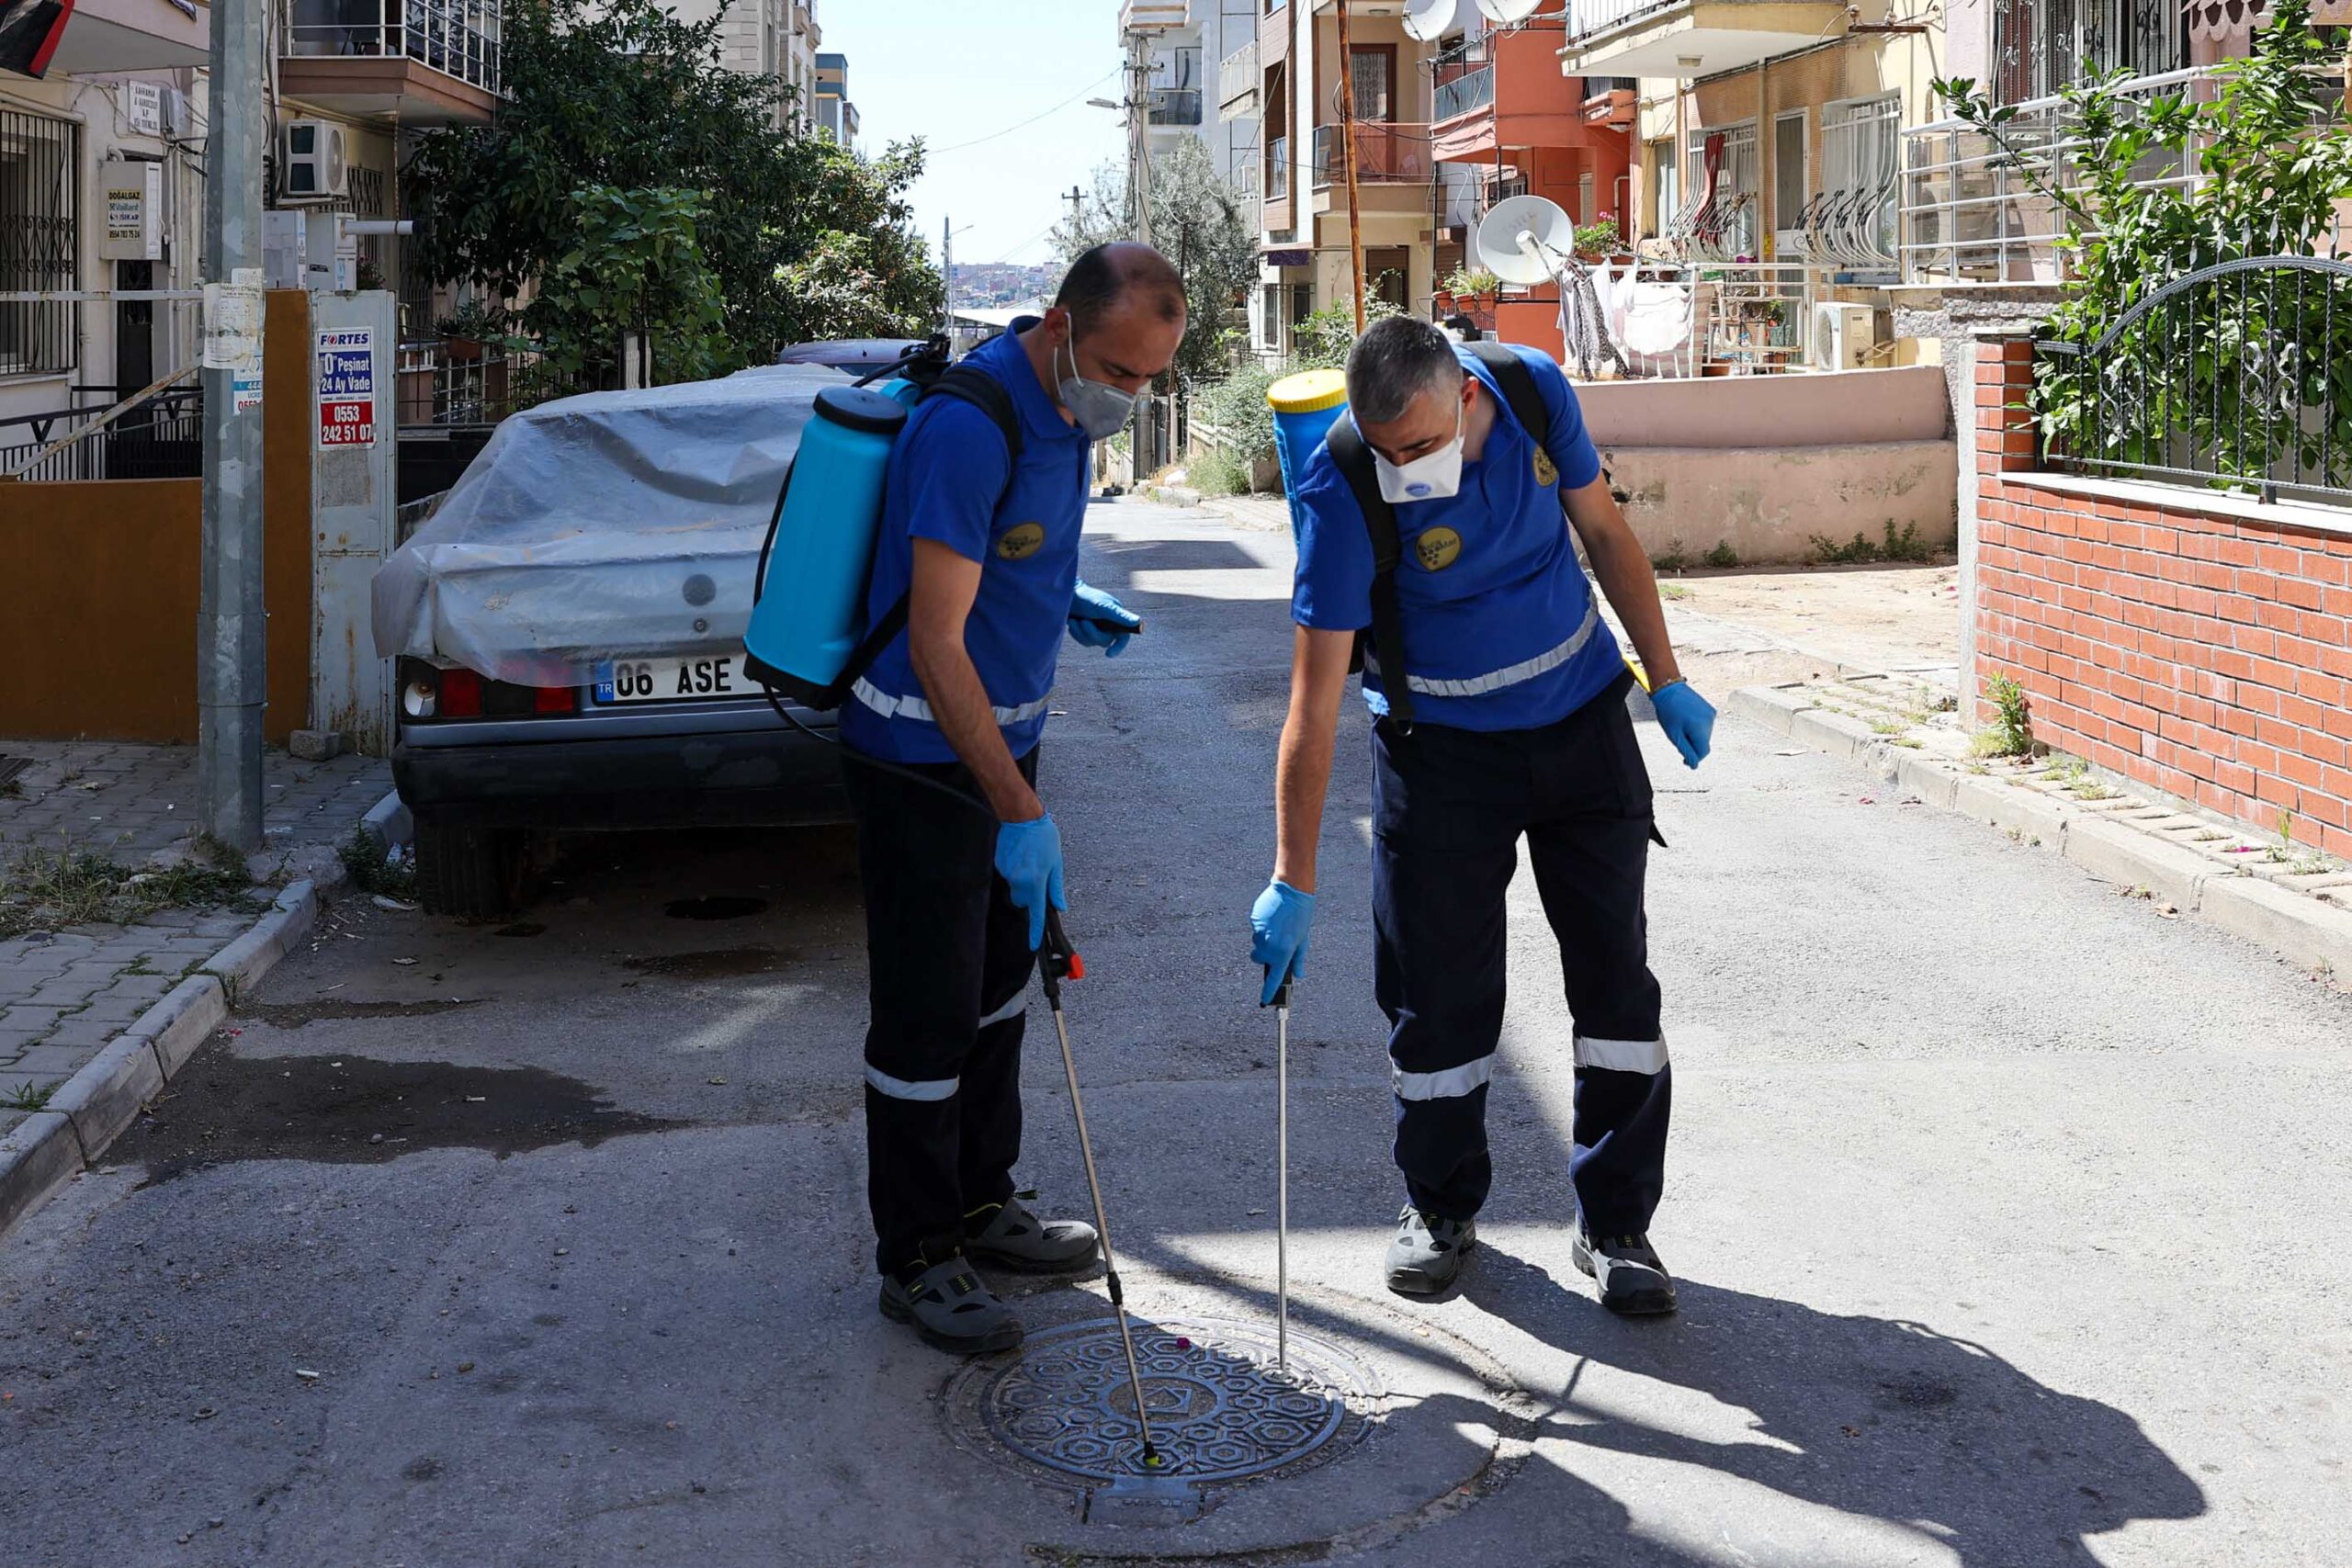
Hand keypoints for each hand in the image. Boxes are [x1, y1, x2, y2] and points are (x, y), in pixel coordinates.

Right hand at [995, 814, 1067, 950]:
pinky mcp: (999, 866)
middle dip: (1030, 894)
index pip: (1036, 914)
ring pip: (1016, 888)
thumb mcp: (1056, 863)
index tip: (1034, 945)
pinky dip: (1015, 870)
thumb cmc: (1043, 837)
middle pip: (1024, 901)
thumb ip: (1056, 888)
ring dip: (1023, 881)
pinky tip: (1020, 856)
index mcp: (1036, 882)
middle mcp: (1019, 882)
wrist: (1021, 817)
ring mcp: (1007, 875)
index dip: (1036, 932)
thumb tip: (1059, 906)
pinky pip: (1009, 876)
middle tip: (1038, 874)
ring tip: (1029, 860)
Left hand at [1067, 580, 1141, 657]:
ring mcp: (1097, 630)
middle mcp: (1109, 626)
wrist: (1068, 595)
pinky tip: (1073, 621)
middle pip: (1105, 641)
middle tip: (1083, 621)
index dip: (1118, 647)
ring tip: (1076, 619)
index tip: (1108, 654)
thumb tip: (1138, 622)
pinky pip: (1083, 641)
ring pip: (1092, 642)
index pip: (1123, 637)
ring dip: (1082, 632)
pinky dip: (1076, 632)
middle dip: (1092, 633)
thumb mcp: (1103, 607)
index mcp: (1117, 619)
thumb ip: (1120, 615)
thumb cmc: (1087, 597)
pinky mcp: (1086, 632)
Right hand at [1249, 879, 1315, 1005]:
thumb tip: (1298, 974)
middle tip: (1276, 943)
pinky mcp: (1254, 921)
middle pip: (1258, 958)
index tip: (1265, 1000)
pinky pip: (1255, 929)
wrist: (1292, 891)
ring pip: (1256, 943)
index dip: (1269, 991)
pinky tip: (1272, 917)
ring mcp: (1259, 933)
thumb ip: (1299, 959)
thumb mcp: (1303, 940)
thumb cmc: (1300, 916)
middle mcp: (1269, 946)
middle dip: (1264, 954)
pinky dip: (1262, 926)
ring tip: (1276, 926)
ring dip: (1263, 939)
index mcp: (1283, 952)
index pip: (1274, 978)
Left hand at [1650, 680, 1715, 769]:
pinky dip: (1696, 727)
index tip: (1684, 759)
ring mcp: (1711, 714)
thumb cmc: (1668, 711)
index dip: (1694, 758)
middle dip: (1692, 744)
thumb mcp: (1674, 735)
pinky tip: (1686, 720)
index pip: (1703, 752)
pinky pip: (1705, 725)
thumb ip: (1686, 751)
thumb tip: (1694, 765)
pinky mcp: (1710, 709)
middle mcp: (1710, 721)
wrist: (1669, 689)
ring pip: (1704, 735)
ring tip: (1681, 725)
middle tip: (1678, 736)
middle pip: (1704, 743)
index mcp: (1701, 728)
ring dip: (1694, 735)